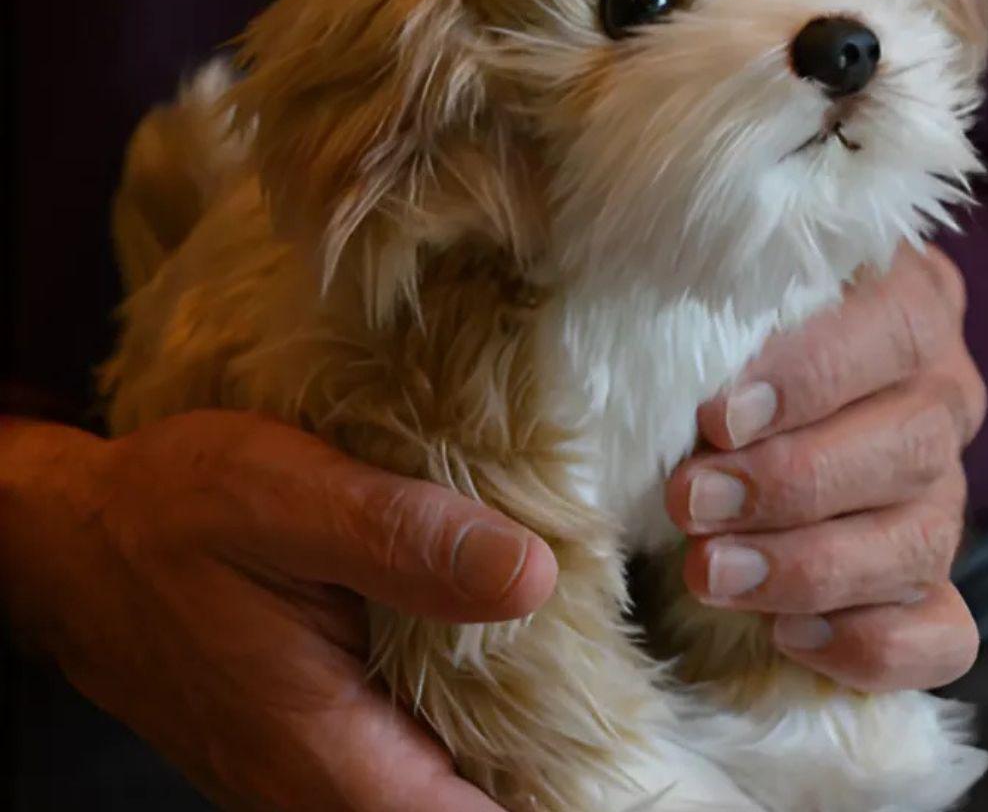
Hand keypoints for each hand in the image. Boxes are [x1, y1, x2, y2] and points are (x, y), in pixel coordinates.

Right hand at [0, 411, 555, 810]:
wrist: (85, 536)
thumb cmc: (174, 511)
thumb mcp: (290, 499)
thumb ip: (405, 541)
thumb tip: (532, 576)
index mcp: (322, 749)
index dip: (551, 798)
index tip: (609, 750)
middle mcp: (318, 783)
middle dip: (545, 770)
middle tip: (607, 696)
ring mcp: (310, 766)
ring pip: (436, 787)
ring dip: (510, 744)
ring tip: (573, 674)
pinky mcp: (310, 732)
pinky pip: (407, 753)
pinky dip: (464, 717)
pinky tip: (500, 656)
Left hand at [666, 244, 985, 692]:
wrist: (718, 417)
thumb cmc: (699, 338)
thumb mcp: (690, 289)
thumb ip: (683, 286)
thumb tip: (636, 324)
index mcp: (903, 299)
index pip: (898, 327)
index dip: (812, 378)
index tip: (716, 419)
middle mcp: (939, 395)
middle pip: (914, 445)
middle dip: (792, 483)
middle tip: (691, 501)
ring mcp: (944, 494)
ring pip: (925, 541)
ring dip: (811, 568)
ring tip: (708, 572)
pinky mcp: (929, 580)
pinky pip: (942, 632)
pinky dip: (870, 643)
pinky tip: (785, 633)